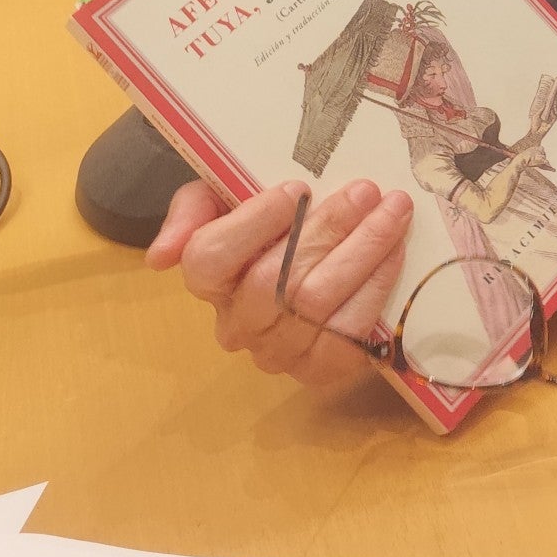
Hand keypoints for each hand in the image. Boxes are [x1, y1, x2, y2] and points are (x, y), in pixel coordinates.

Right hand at [147, 177, 413, 389]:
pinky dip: (377, 287)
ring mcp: (279, 353)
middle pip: (273, 282)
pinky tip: (395, 250)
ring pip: (317, 304)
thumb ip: (191, 211)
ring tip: (392, 210)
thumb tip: (161, 257)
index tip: (297, 187)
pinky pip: (350, 333)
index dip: (254, 224)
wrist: (304, 258)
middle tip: (365, 190)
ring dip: (362, 252)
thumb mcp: (220, 198)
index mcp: (207, 280)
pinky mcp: (320, 369)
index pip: (211, 259)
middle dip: (326, 231)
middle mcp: (237, 325)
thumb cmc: (263, 221)